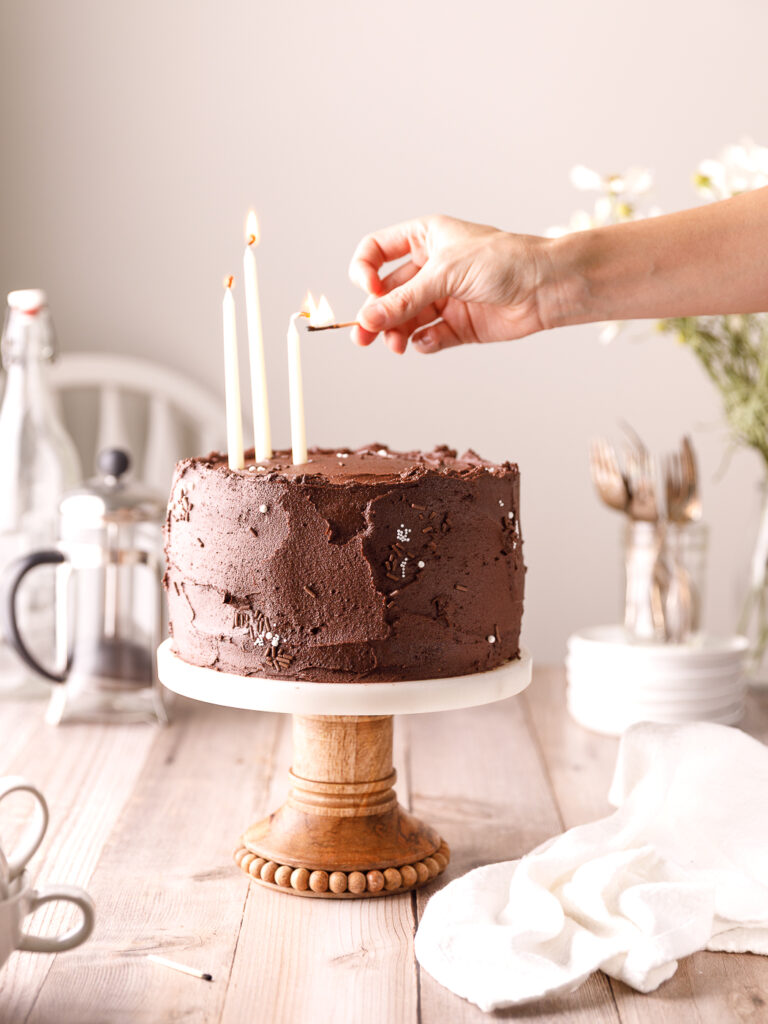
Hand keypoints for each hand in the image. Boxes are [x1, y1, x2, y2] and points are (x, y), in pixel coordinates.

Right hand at [348, 215, 550, 353]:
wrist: (545, 286)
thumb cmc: (502, 261)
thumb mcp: (445, 273)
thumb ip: (404, 299)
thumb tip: (366, 320)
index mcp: (424, 239)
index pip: (376, 252)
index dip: (365, 271)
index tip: (370, 290)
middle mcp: (430, 268)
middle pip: (387, 293)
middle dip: (375, 315)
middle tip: (362, 338)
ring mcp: (443, 297)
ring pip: (405, 319)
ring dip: (395, 333)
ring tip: (396, 345)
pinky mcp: (457, 325)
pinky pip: (428, 337)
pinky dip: (423, 342)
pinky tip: (427, 342)